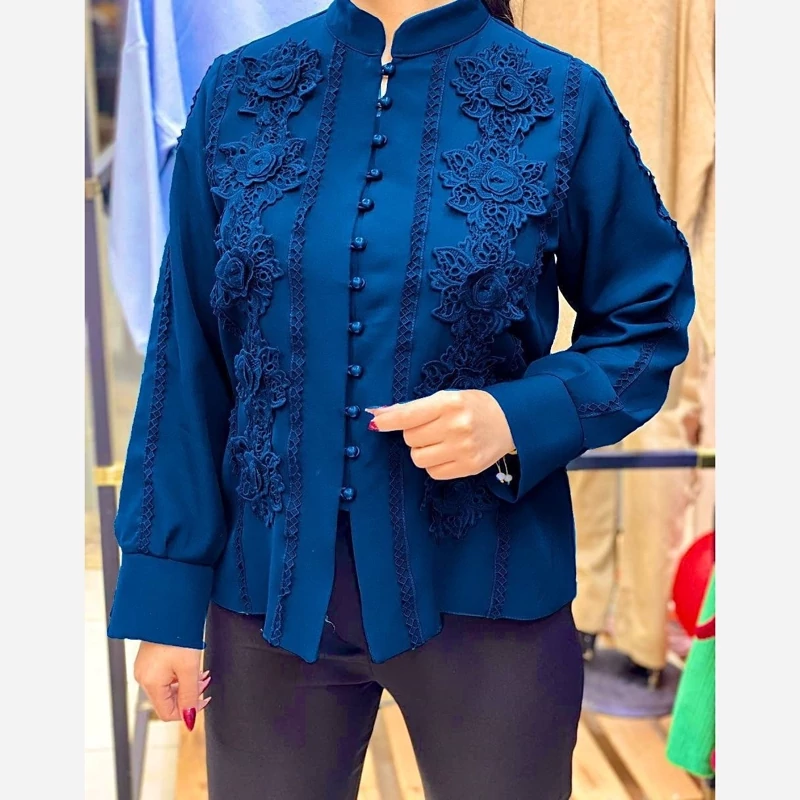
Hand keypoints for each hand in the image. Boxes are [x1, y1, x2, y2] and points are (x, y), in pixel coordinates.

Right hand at [133, 642, 209, 729]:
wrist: (171, 609)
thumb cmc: (179, 636)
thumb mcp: (189, 669)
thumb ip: (190, 696)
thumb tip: (190, 720)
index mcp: (150, 683)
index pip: (167, 713)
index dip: (188, 711)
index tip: (205, 699)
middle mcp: (143, 678)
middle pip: (168, 700)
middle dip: (189, 694)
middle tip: (205, 681)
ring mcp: (145, 668)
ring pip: (168, 688)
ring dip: (186, 684)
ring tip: (201, 672)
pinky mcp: (149, 660)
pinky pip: (165, 676)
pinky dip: (180, 675)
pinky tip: (192, 666)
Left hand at [368, 390, 514, 480]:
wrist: (510, 421)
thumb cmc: (473, 407)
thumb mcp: (447, 398)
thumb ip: (416, 408)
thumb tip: (381, 415)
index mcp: (449, 403)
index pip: (409, 415)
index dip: (389, 420)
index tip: (376, 422)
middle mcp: (456, 426)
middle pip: (411, 438)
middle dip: (414, 434)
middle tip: (430, 428)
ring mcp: (463, 449)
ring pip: (419, 458)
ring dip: (422, 451)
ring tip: (438, 442)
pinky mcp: (469, 467)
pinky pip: (433, 472)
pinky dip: (434, 464)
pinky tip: (447, 453)